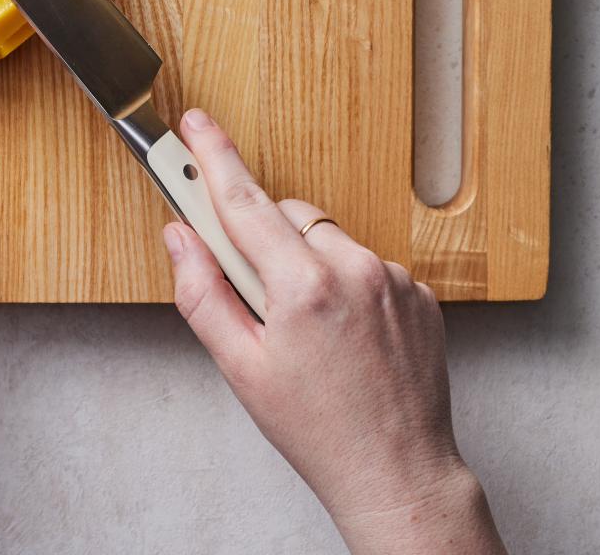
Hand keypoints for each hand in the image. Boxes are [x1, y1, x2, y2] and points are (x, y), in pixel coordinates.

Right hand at [163, 109, 504, 554]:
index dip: (213, 156)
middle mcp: (354, 269)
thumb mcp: (240, 368)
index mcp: (302, 286)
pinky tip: (345, 331)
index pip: (244, 201)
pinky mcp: (419, 292)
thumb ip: (202, 293)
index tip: (195, 124)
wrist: (399, 474)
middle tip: (259, 292)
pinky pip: (366, 262)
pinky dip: (346, 281)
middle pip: (287, 215)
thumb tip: (180, 238)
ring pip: (327, 237)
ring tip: (311, 326)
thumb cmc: (316, 430)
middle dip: (264, 237)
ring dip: (307, 260)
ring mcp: (393, 278)